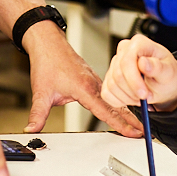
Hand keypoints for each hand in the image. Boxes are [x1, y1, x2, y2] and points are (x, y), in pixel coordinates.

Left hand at [22, 24, 142, 135]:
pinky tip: (124, 108)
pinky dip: (119, 102)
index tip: (133, 133)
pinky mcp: (92, 79)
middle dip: (132, 120)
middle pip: (117, 106)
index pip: (106, 111)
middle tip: (144, 132)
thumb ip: (38, 114)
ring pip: (115, 98)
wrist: (48, 43)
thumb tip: (31, 129)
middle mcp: (94, 84)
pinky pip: (110, 93)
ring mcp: (95, 81)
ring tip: (139, 124)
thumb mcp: (41, 92)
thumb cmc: (48, 62)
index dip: (121, 124)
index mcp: (85, 89)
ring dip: (128, 111)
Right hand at [100, 34, 176, 110]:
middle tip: (146, 98)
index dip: (134, 80)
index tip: (144, 94)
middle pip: (118, 75)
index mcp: (139, 43)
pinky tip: (132, 98)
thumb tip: (143, 62)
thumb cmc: (167, 75)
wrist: (164, 84)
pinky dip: (120, 101)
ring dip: (128, 98)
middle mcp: (124, 50)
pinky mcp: (109, 77)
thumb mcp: (169, 72)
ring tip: (142, 97)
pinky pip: (107, 94)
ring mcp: (114, 64)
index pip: (127, 61)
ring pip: (112, 86)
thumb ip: (157, 67)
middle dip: (133, 92)